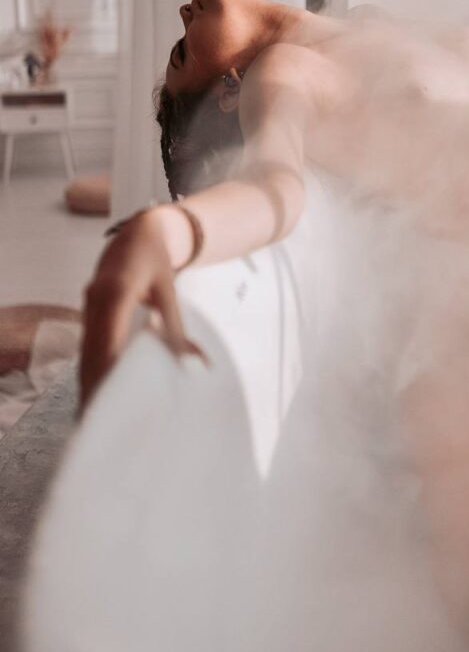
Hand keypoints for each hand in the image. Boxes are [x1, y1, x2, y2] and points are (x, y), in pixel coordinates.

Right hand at [79, 210, 206, 414]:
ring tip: (94, 415)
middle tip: (98, 421)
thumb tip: (198, 363)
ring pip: (86, 350)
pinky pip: (88, 344)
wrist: (139, 231)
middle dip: (94, 386)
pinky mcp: (90, 311)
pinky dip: (92, 367)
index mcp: (116, 291)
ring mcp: (89, 305)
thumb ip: (178, 329)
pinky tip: (97, 390)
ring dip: (90, 381)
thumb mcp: (169, 292)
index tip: (107, 399)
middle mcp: (96, 299)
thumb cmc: (156, 260)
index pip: (107, 338)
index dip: (105, 370)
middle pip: (92, 350)